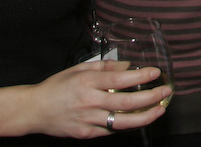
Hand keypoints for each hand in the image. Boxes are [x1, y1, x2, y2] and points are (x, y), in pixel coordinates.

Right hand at [19, 60, 169, 138]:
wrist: (34, 110)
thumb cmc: (57, 86)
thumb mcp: (80, 69)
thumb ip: (105, 67)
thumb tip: (129, 66)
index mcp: (88, 82)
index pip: (120, 79)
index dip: (141, 77)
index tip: (156, 73)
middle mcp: (90, 102)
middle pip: (126, 103)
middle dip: (150, 98)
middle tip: (166, 92)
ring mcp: (88, 120)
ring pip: (122, 122)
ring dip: (145, 116)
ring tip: (160, 109)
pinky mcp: (86, 134)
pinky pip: (110, 130)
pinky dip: (126, 124)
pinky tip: (139, 118)